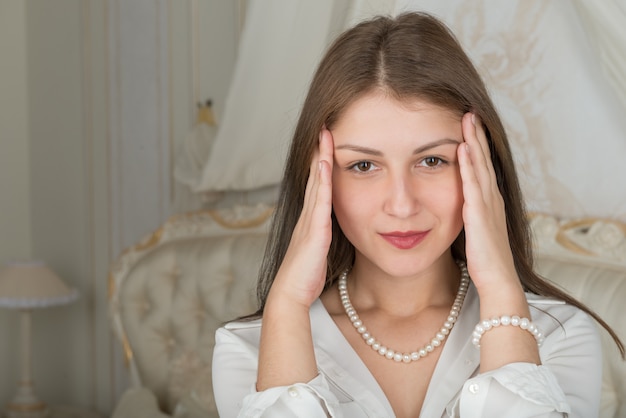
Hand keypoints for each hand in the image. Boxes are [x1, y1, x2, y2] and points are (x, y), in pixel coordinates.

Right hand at [268, 128, 333, 308]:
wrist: (290, 295)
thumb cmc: (303, 278)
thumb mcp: (316, 252)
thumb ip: (322, 238)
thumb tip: (328, 230)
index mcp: (309, 221)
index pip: (317, 187)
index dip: (321, 165)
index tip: (327, 145)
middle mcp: (307, 216)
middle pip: (314, 178)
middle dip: (319, 153)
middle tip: (324, 129)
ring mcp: (309, 222)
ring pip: (316, 184)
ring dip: (320, 159)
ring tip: (325, 136)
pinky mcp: (314, 231)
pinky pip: (320, 200)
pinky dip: (323, 180)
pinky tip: (325, 164)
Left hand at [457, 113, 519, 294]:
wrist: (498, 280)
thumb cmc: (486, 259)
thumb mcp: (476, 230)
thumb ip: (470, 214)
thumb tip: (461, 206)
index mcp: (489, 201)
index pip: (482, 167)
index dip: (477, 145)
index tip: (469, 125)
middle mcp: (491, 199)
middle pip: (484, 160)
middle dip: (477, 135)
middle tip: (470, 111)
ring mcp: (487, 205)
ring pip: (480, 166)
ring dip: (474, 142)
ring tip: (468, 119)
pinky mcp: (479, 215)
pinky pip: (473, 185)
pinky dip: (469, 166)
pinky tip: (464, 149)